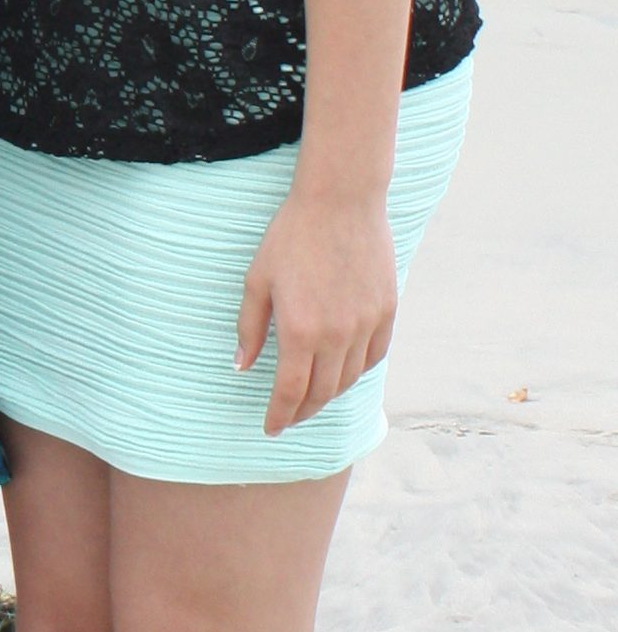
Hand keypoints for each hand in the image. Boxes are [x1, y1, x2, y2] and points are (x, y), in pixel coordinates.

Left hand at [236, 182, 398, 436]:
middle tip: (289, 419)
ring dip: (330, 395)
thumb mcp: (257, 281)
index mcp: (300, 331)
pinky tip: (343, 372)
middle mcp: (338, 335)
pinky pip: (374, 356)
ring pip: (350, 378)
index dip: (279, 416)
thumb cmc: (290, 237)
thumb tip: (242, 366)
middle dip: (302, 412)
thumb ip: (250, 328)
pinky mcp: (387, 311)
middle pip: (322, 393)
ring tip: (312, 399)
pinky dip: (357, 371)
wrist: (341, 202)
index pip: (291, 392)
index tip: (270, 429)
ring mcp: (367, 324)